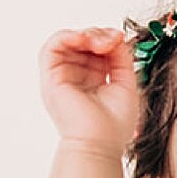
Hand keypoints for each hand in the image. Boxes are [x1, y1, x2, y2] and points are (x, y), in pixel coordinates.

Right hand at [40, 27, 142, 157]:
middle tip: (113, 40)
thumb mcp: (125, 82)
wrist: (100, 143)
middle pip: (81, 42)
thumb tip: (117, 37)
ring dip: (85, 34)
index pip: (95, 49)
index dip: (107, 39)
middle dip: (98, 35)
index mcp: (91, 80)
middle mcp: (74, 77)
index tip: (120, 40)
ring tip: (101, 43)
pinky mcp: (51, 78)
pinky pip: (52, 47)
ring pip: (66, 41)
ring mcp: (62, 77)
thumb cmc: (113, 125)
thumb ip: (122, 57)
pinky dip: (67, 37)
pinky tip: (84, 40)